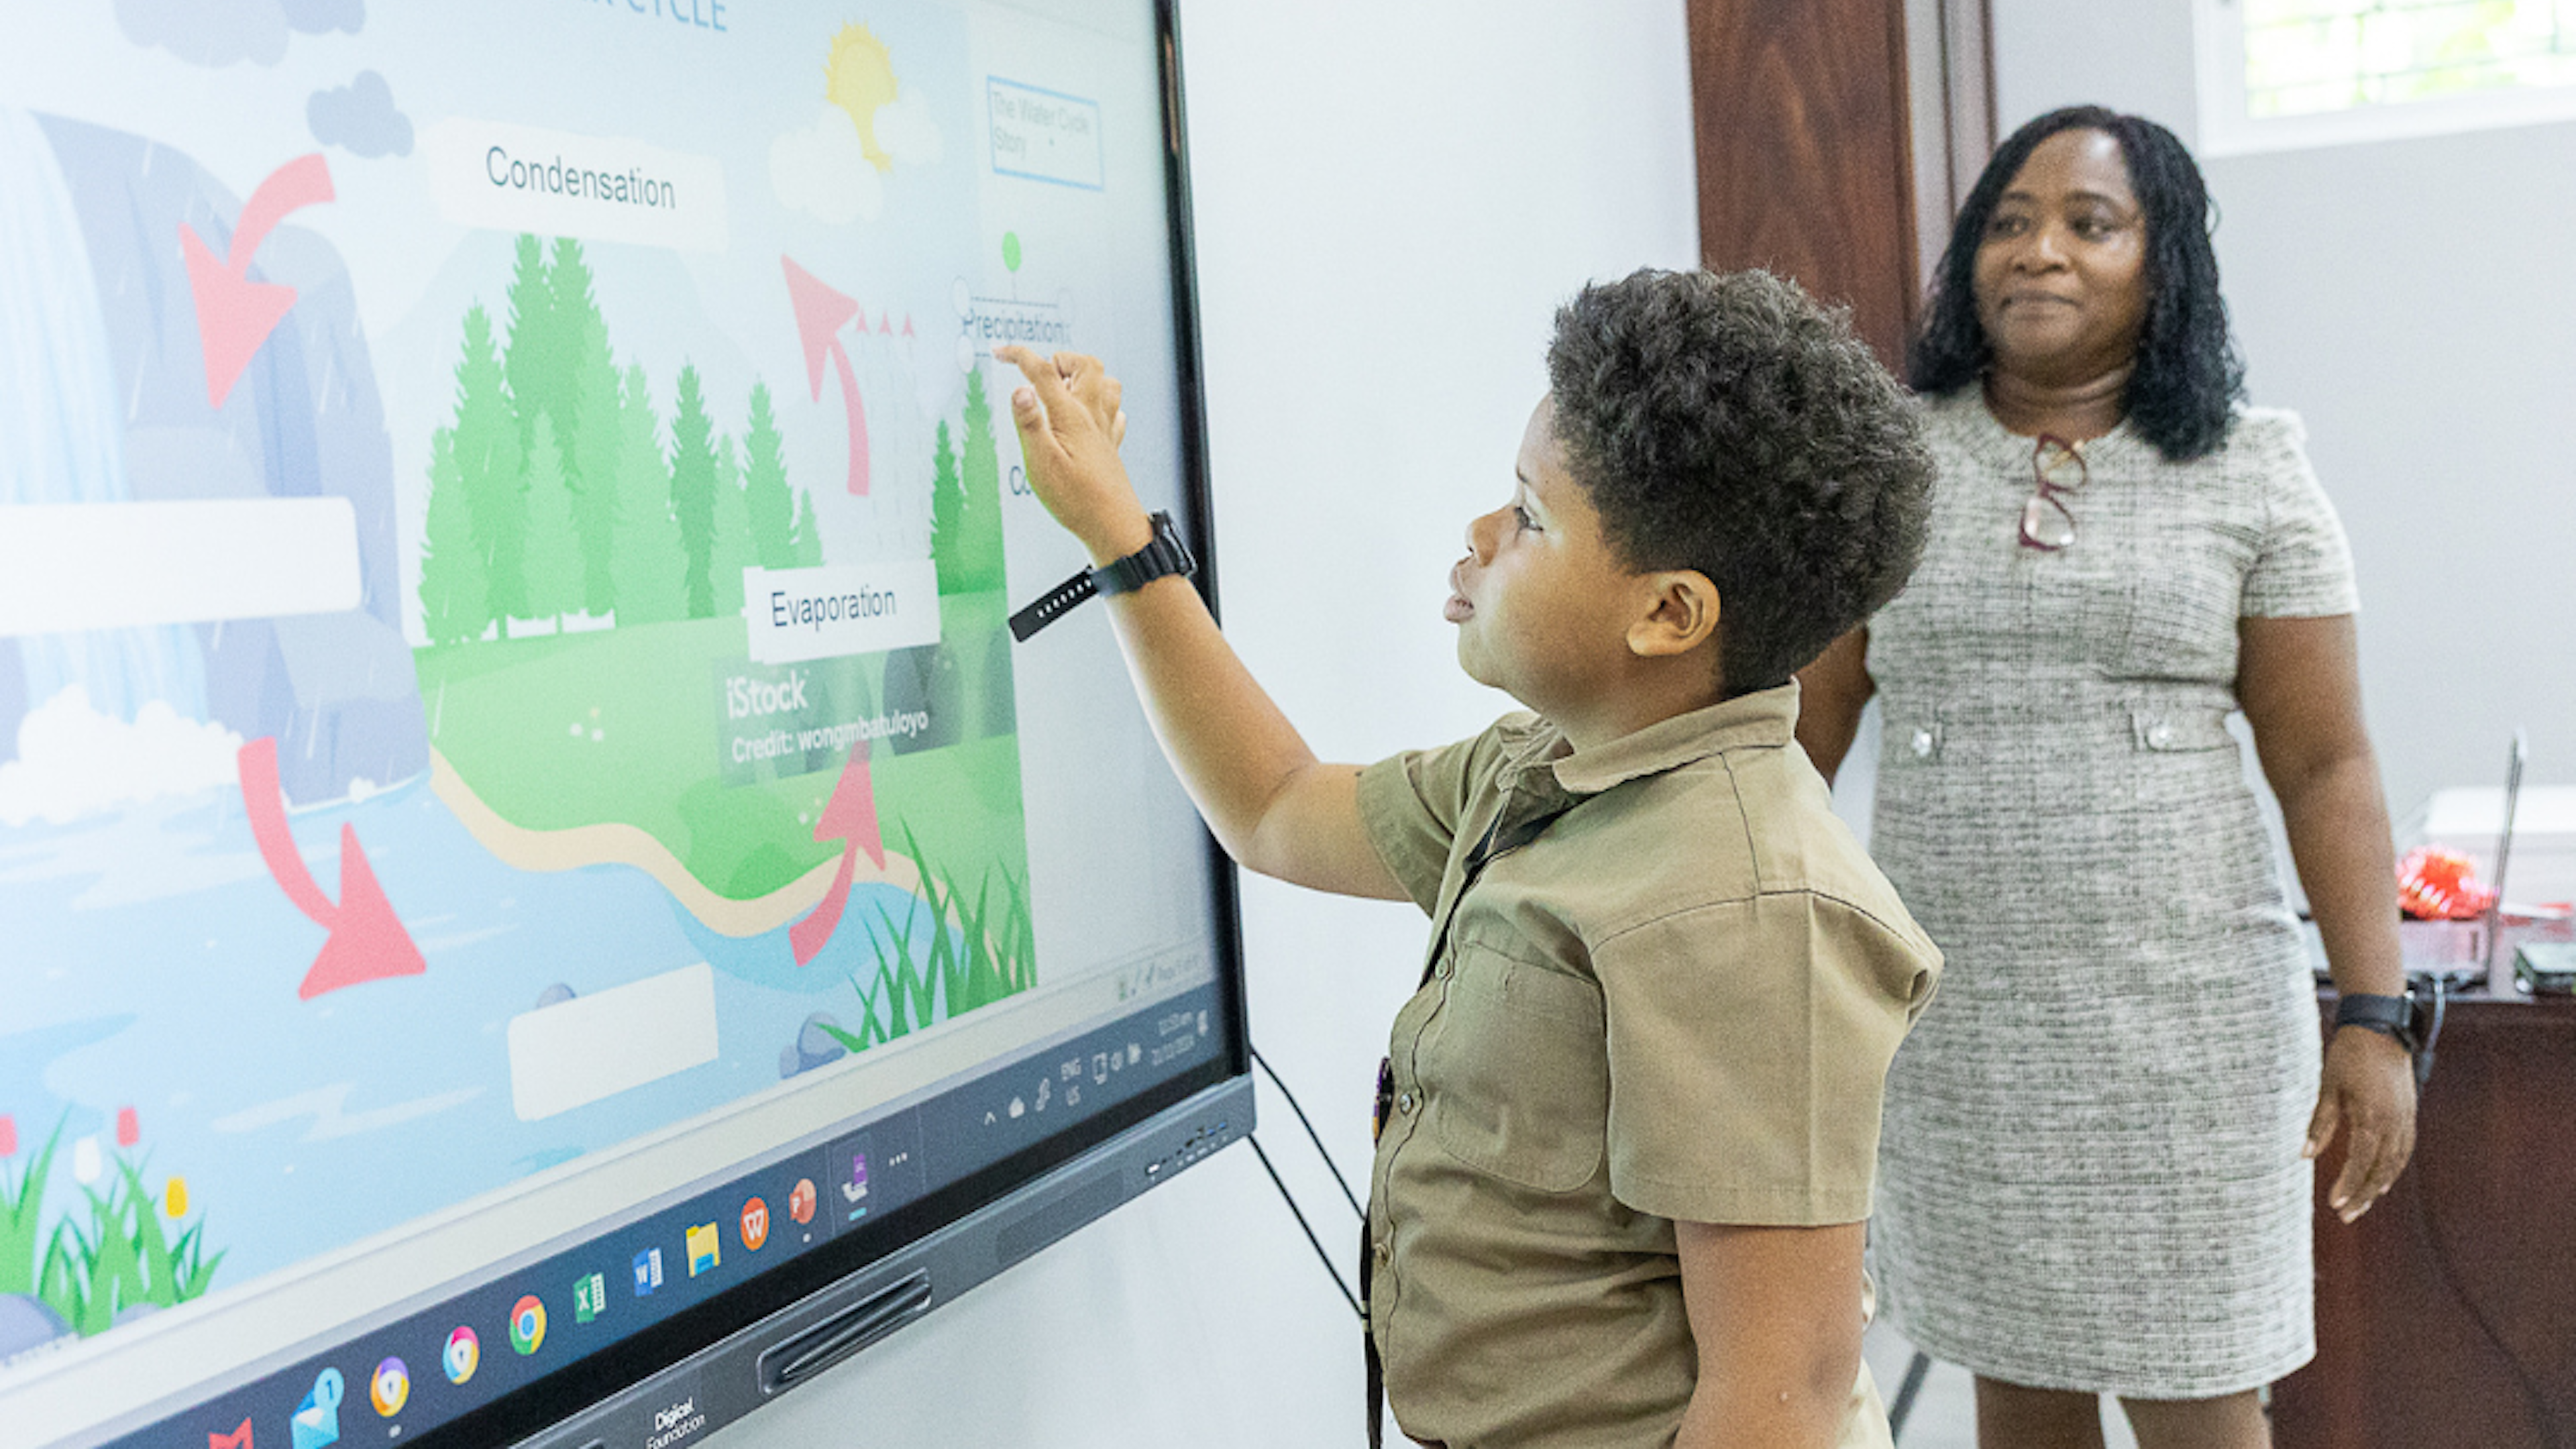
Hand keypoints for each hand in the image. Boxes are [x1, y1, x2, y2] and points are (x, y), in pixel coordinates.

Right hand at [993, 345, 1144, 563]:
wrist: (1112, 525)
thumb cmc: (1077, 499)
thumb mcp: (1041, 462)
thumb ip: (1030, 423)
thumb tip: (1020, 389)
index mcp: (1070, 415)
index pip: (1043, 372)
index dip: (1020, 356)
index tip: (1001, 352)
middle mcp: (1092, 416)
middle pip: (1087, 365)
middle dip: (1061, 358)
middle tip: (1041, 371)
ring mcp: (1105, 429)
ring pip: (1106, 383)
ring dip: (1085, 376)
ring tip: (1064, 388)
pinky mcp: (1111, 445)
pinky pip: (1114, 410)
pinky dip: (1102, 403)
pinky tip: (1091, 415)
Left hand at [2302, 1025, 2417, 1221]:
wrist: (2380, 1030)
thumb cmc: (2348, 1057)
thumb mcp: (2328, 1088)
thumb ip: (2320, 1124)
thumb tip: (2305, 1156)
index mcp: (2372, 1116)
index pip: (2361, 1160)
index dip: (2349, 1185)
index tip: (2335, 1204)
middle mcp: (2394, 1122)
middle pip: (2380, 1169)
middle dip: (2363, 1195)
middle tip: (2346, 1216)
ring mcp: (2405, 1119)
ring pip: (2395, 1162)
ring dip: (2378, 1185)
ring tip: (2362, 1204)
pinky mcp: (2409, 1114)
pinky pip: (2404, 1149)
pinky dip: (2393, 1168)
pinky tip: (2382, 1181)